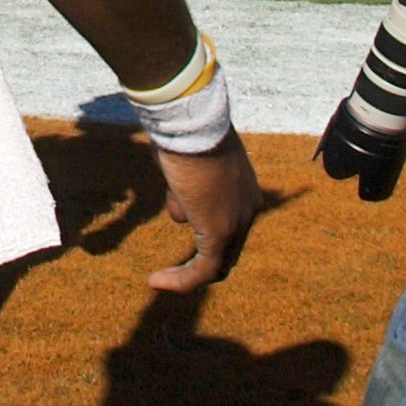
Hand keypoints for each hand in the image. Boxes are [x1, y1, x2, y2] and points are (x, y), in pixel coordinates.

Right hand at [150, 138, 260, 292]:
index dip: (205, 234)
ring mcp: (236, 222)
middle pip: (228, 250)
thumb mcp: (188, 164)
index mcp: (246, 190)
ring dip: (187, 276)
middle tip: (171, 272)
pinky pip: (204, 269)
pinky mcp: (219, 232)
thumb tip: (181, 212)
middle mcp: (248, 209)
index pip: (231, 225)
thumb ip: (188, 190)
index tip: (180, 234)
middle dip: (199, 262)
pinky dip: (181, 281)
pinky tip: (156, 281)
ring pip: (217, 264)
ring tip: (159, 277)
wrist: (192, 124)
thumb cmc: (186, 134)